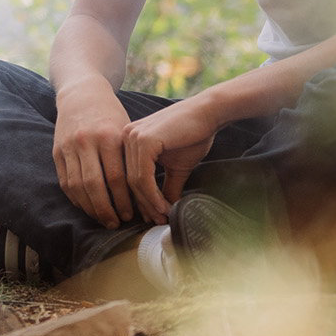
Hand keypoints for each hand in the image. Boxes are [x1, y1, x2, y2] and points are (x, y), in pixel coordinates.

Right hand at [52, 80, 135, 227]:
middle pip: (95, 185)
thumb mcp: (125, 130)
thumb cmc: (111, 115)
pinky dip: (76, 198)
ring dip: (90, 207)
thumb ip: (131, 157)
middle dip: (107, 209)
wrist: (82, 93)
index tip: (132, 215)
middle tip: (117, 223)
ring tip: (102, 218)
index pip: (117, 178)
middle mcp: (87, 141)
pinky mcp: (57, 151)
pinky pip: (65, 181)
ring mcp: (69, 146)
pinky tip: (87, 206)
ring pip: (77, 186)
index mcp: (109, 136)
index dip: (124, 200)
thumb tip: (145, 193)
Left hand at [121, 94, 221, 222]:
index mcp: (129, 141)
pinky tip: (164, 206)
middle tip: (157, 221)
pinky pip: (143, 176)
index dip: (140, 200)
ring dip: (149, 203)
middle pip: (127, 180)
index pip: (128, 176)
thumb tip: (164, 210)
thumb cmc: (194, 135)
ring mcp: (132, 137)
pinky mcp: (143, 140)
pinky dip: (152, 195)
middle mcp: (125, 137)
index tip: (153, 217)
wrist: (209, 113)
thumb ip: (166, 186)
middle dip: (143, 205)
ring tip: (163, 216)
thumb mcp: (176, 166)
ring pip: (134, 181)